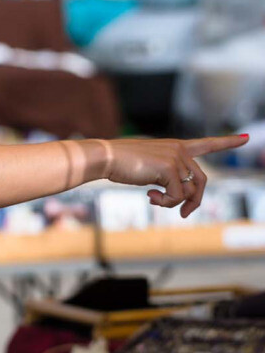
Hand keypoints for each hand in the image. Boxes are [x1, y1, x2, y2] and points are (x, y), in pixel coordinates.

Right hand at [103, 134, 247, 217]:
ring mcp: (176, 157)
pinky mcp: (170, 168)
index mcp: (174, 146)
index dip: (227, 142)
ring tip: (152, 199)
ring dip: (171, 203)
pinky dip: (165, 202)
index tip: (246, 138)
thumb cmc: (120, 164)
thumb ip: (166, 178)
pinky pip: (177, 196)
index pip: (206, 143)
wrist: (106, 157)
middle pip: (201, 181)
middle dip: (194, 201)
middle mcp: (179, 149)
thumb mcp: (148, 169)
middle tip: (181, 214)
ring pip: (188, 192)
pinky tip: (149, 196)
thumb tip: (178, 198)